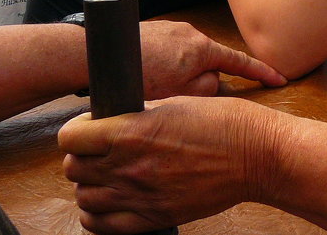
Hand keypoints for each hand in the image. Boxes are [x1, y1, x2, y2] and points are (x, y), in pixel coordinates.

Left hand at [60, 96, 274, 232]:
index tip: (89, 129)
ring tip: (111, 175)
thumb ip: (138, 116)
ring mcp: (140, 196)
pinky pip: (101, 225)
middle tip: (102, 151)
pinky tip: (114, 200)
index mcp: (133, 131)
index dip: (77, 131)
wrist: (257, 156)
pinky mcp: (154, 218)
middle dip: (83, 157)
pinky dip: (99, 214)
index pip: (70, 137)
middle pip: (73, 168)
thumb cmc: (224, 124)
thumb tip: (113, 121)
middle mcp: (130, 166)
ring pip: (83, 198)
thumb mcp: (177, 104)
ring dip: (92, 185)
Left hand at [137, 20, 285, 98]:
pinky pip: (168, 53)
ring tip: (157, 92)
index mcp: (202, 49)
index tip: (279, 80)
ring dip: (180, 75)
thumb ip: (207, 90)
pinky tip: (146, 80)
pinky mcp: (151, 31)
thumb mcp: (180, 95)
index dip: (261, 73)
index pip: (240, 62)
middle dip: (204, 80)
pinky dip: (163, 68)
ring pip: (187, 59)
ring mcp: (170, 30)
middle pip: (210, 62)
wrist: (94, 56)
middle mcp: (190, 34)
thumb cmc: (138, 78)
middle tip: (186, 102)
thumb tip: (217, 85)